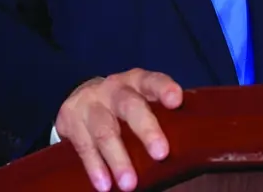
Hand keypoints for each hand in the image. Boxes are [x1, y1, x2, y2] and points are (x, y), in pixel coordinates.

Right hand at [55, 68, 182, 190]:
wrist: (80, 97)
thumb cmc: (123, 105)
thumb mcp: (140, 100)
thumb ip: (160, 114)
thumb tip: (191, 147)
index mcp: (136, 82)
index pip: (152, 81)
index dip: (164, 89)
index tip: (176, 100)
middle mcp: (113, 89)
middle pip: (130, 106)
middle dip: (146, 130)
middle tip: (161, 153)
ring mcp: (90, 104)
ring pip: (104, 130)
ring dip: (118, 158)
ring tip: (129, 184)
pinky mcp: (70, 120)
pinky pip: (84, 147)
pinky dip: (95, 167)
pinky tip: (104, 185)